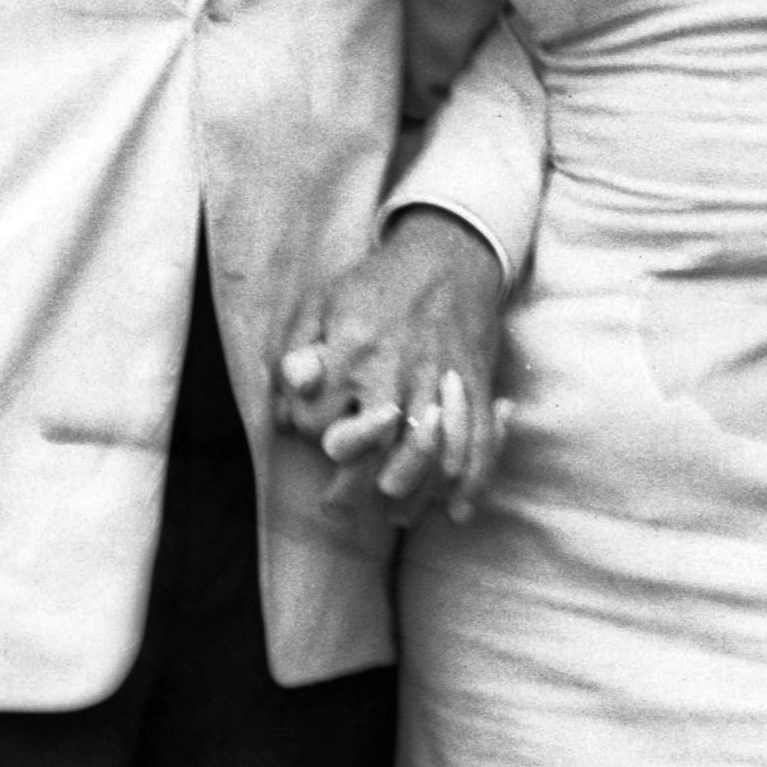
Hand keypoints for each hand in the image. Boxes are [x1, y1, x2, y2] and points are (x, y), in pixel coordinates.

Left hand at [277, 211, 511, 517]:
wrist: (451, 253)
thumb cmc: (380, 281)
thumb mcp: (327, 301)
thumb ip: (301, 347)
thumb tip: (289, 393)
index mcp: (352, 352)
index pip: (319, 421)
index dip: (310, 433)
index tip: (311, 431)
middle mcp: (394, 372)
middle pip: (370, 453)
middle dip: (351, 487)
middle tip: (337, 508)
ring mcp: (439, 381)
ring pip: (424, 458)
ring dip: (410, 494)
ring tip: (394, 514)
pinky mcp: (476, 385)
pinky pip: (478, 443)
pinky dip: (471, 482)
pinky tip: (457, 509)